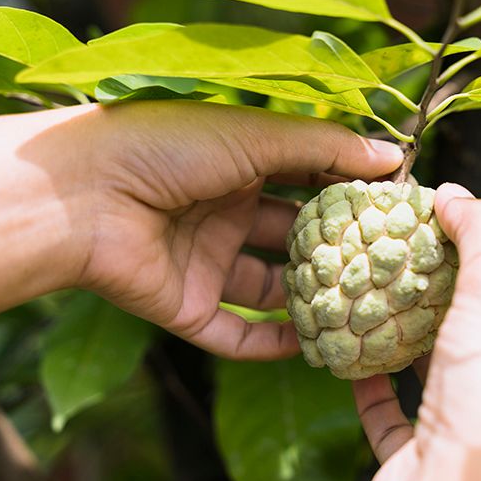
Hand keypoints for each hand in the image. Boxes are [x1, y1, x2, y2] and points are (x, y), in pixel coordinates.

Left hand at [0, 101, 400, 351]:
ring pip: (271, 290)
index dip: (349, 191)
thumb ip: (324, 147)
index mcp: (238, 164)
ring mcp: (205, 261)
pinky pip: (236, 334)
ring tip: (363, 308)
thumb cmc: (168, 147)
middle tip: (390, 262)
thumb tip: (392, 155)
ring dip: (311, 299)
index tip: (398, 204)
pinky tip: (314, 345)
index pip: (307, 180)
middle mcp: (224, 213)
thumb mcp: (257, 134)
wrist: (81, 195)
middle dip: (337, 249)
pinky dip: (272, 343)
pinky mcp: (186, 307)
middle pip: (293, 238)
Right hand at [352, 184, 480, 480]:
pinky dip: (373, 374)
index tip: (444, 210)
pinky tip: (351, 346)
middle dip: (437, 275)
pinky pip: (395, 404)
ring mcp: (473, 417)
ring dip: (401, 323)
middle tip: (400, 240)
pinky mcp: (425, 445)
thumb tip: (455, 194)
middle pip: (479, 311)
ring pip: (434, 356)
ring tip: (370, 282)